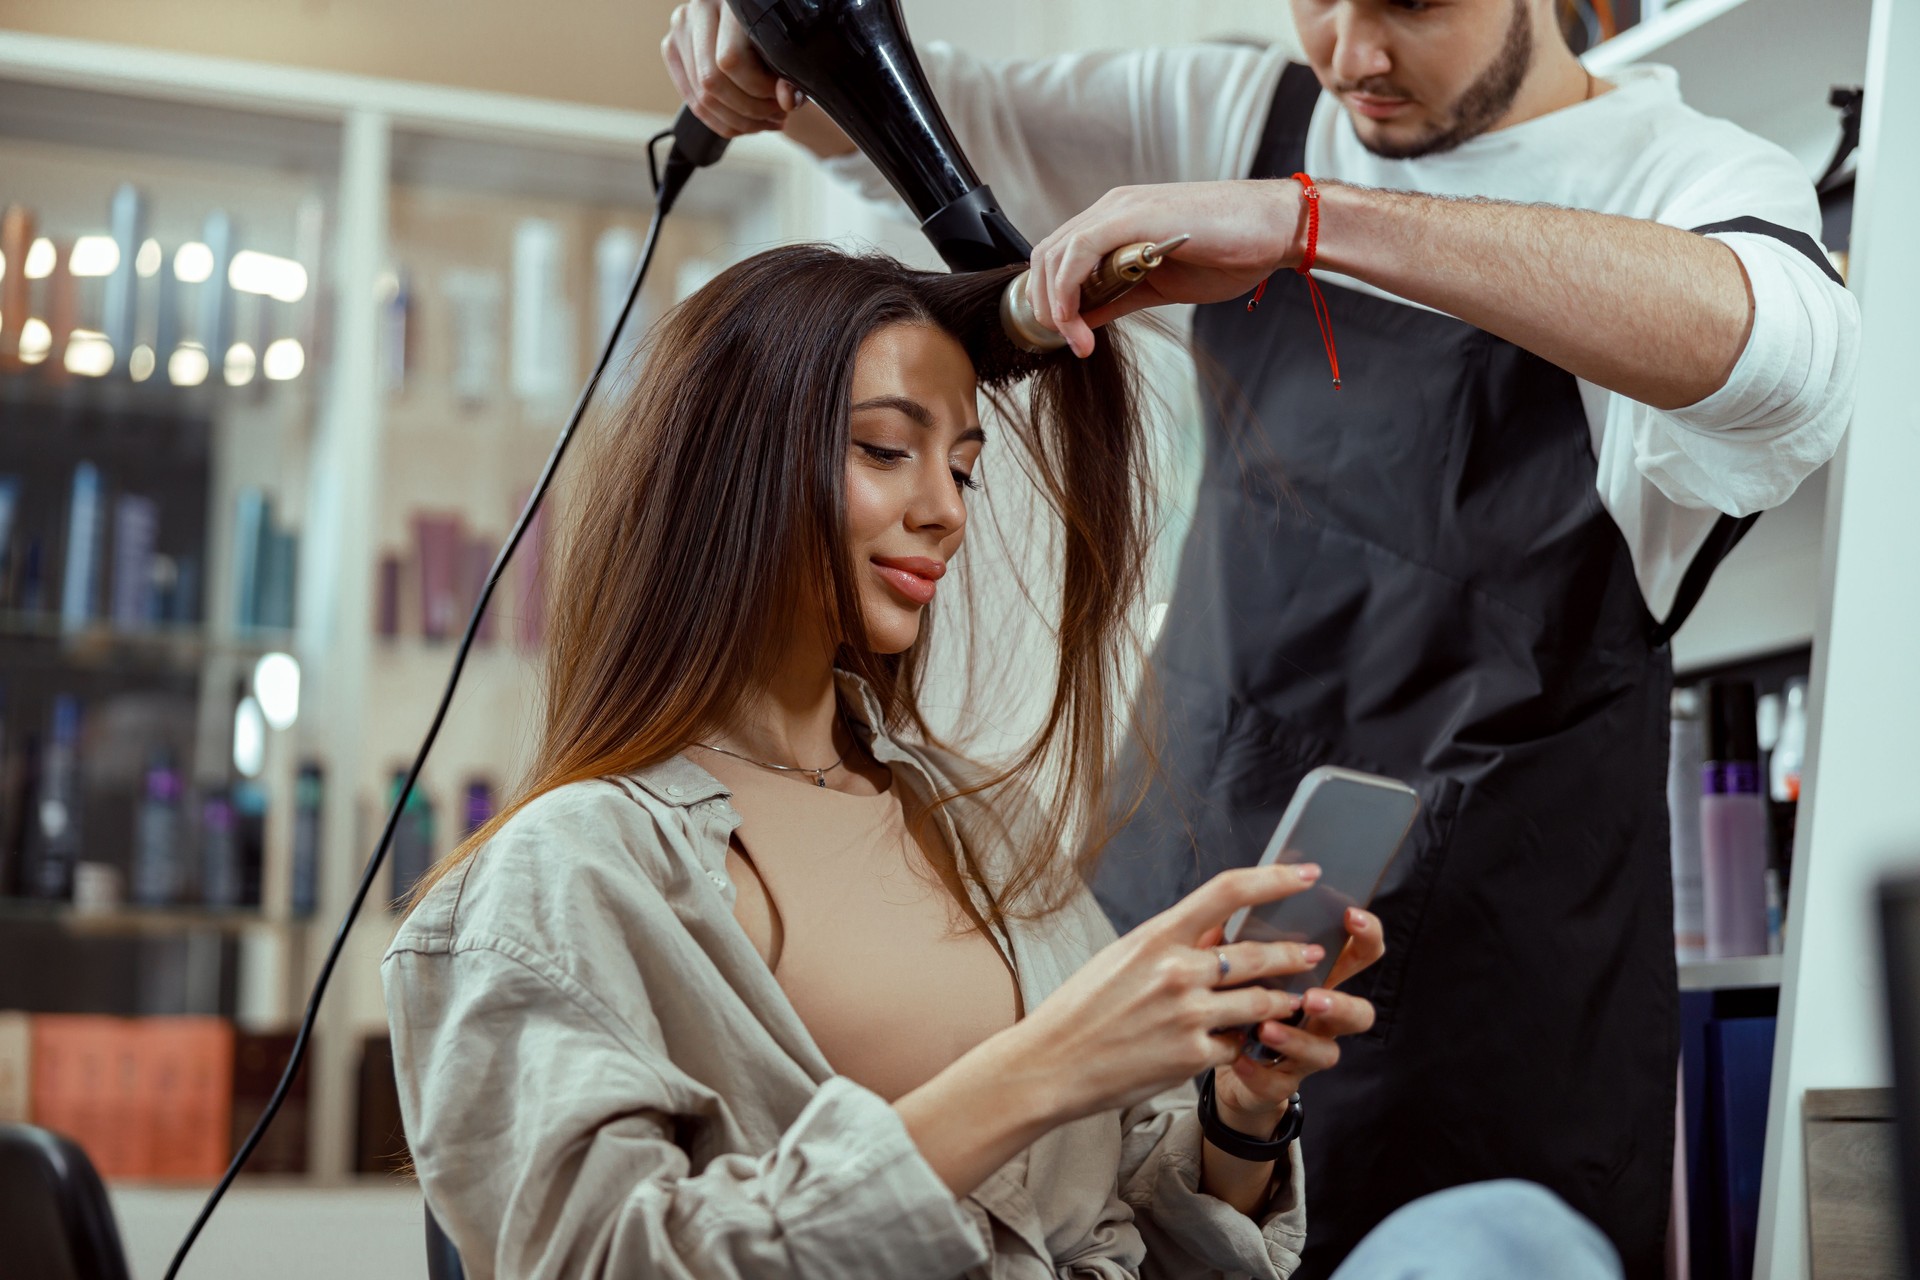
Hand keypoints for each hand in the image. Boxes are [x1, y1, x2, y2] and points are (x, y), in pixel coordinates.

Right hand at [661, 0, 804, 136]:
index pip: (731, 60)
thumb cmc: (775, 39)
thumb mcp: (788, 54)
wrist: (749, 26)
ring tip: (763, 122)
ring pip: (701, 96)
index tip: (782, 99)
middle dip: (748, 110)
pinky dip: (721, 121)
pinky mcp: (672, 48)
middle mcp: (700, 9)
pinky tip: (743, 123)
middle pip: (711, 81)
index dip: (758, 89)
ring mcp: (681, 29)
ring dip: (737, 121)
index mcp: (731, 2)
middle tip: (775, 116)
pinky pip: (692, 101)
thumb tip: (786, 101)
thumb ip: (790, 78)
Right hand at [1009, 863, 1331, 1122]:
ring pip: (1260, 1001)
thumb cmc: (1081, 1009)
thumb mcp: (1122, 958)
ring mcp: (1188, 1015)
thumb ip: (1170, 944)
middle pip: (1257, 953)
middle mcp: (1177, 971)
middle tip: (1311, 952)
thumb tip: (1216, 930)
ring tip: (1293, 998)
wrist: (1050, 1065)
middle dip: (1293, 953)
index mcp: (1156, 936)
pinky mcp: (1192, 1057)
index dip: (1275, 880)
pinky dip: (1239, 1041)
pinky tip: (1237, 1040)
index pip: (1228, 892)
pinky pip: (1236, 1044)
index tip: (1305, 876)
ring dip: (1282, 1000)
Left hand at [1026, 179, 1308, 357]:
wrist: (1275, 229)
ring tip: (1074, 339)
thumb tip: (1084, 317)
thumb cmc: (1231, 252)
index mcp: (1117, 220)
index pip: (1060, 255)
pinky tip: (1081, 324)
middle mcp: (1112, 208)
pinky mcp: (1133, 214)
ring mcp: (1120, 208)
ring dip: (1054, 303)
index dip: (1049, 296)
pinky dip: (1069, 291)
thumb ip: (1119, 297)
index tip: (1064, 335)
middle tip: (1061, 340)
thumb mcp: (1160, 285)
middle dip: (1042, 303)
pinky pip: (1079, 251)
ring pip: (1056, 252)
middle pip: (1047, 253)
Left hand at [1207, 905, 1385, 1134]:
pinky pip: (1278, 1083)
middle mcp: (1321, 1016)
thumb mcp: (1242, 961)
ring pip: (1326, 1052)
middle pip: (1359, 1012)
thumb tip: (1229, 902)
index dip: (1366, 935)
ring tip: (1266, 1028)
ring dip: (1298, 1040)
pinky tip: (1238, 1058)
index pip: (1360, 954)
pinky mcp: (1280, 1081)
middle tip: (1312, 996)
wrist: (1220, 1055)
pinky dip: (1258, 1072)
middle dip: (1342, 1005)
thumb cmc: (1238, 995)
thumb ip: (1242, 935)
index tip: (1350, 915)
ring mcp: (1305, 1051)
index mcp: (1318, 978)